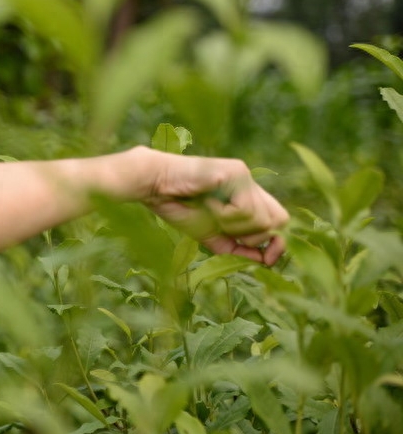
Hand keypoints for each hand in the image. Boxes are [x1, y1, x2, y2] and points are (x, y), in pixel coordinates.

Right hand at [140, 151, 288, 264]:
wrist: (154, 186)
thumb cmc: (177, 207)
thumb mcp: (212, 235)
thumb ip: (236, 247)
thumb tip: (264, 261)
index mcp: (246, 196)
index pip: (279, 220)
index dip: (277, 242)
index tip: (266, 259)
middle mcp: (250, 183)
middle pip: (278, 220)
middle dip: (253, 236)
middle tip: (224, 229)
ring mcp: (245, 176)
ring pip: (261, 218)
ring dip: (233, 226)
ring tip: (210, 211)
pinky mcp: (236, 171)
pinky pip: (244, 209)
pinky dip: (224, 215)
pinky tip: (207, 202)